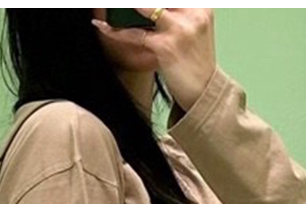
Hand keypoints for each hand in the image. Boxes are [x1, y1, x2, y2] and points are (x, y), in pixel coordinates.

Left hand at [92, 8, 217, 113]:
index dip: (150, 0)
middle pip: (157, 0)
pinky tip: (102, 26)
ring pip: (145, 7)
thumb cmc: (195, 64)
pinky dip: (116, 31)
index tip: (136, 3)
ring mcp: (179, 29)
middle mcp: (192, 13)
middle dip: (136, 3)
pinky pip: (134, 34)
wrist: (203, 93)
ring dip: (126, 7)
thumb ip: (177, 15)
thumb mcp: (193, 32)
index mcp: (200, 7)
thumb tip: (149, 9)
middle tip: (116, 3)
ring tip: (107, 5)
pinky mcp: (165, 46)